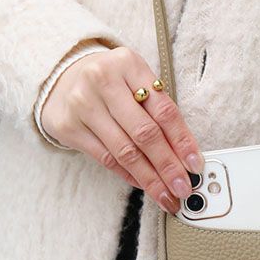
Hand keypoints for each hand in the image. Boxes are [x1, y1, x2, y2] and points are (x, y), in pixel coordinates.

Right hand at [41, 46, 203, 212]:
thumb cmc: (112, 82)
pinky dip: (127, 174)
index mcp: (128, 64)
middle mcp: (103, 81)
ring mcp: (82, 104)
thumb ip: (159, 109)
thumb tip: (185, 154)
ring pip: (125, 151)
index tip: (195, 165)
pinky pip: (105, 158)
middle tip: (183, 187)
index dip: (182, 141)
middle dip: (168, 166)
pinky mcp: (69, 127)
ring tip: (165, 194)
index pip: (163, 110)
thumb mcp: (136, 80)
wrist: (63, 78)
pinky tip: (142, 183)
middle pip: (145, 133)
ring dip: (149, 178)